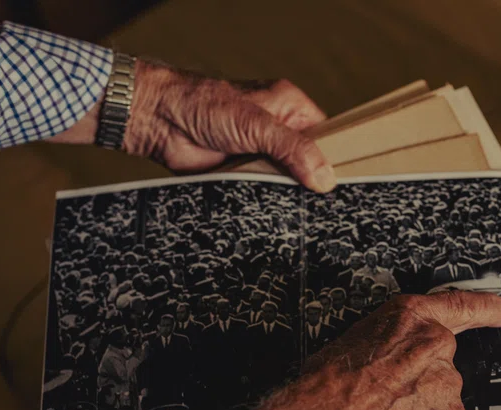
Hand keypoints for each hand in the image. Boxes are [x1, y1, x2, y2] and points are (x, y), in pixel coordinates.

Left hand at [52, 60, 334, 192]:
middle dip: (310, 181)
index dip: (334, 159)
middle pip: (307, 162)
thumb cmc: (203, 104)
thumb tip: (326, 177)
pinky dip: (265, 202)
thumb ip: (294, 149)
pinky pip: (262, 192)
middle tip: (323, 205)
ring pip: (285, 180)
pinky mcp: (241, 174)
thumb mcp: (258, 125)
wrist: (158, 119)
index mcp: (290, 107)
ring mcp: (259, 153)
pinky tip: (276, 214)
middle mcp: (277, 130)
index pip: (326, 136)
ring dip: (286, 194)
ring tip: (303, 213)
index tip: (342, 184)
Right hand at [238, 292, 500, 409]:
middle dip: (418, 379)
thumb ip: (392, 342)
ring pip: (438, 397)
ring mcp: (447, 389)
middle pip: (441, 363)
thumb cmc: (324, 387)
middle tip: (383, 394)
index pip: (465, 306)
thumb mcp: (354, 340)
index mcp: (413, 320)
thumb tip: (396, 356)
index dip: (488, 309)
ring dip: (417, 406)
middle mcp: (438, 349)